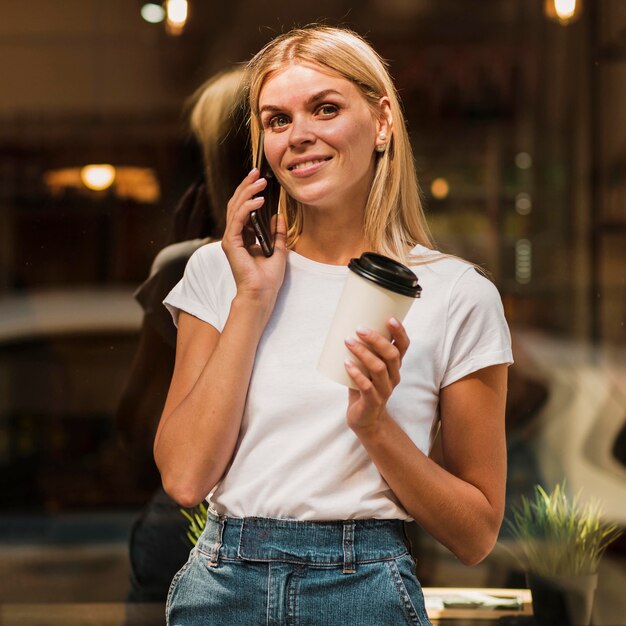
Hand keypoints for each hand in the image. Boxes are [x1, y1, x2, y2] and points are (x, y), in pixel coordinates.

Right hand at [221, 169, 286, 303]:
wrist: (262, 294)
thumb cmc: (268, 278)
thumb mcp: (279, 249)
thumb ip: (278, 232)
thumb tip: (279, 215)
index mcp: (243, 236)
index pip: (243, 208)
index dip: (250, 192)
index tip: (261, 178)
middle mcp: (234, 236)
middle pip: (237, 203)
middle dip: (247, 186)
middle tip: (258, 172)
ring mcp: (230, 239)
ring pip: (235, 208)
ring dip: (248, 192)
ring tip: (260, 181)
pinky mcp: (230, 243)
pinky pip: (237, 220)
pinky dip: (248, 208)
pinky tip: (259, 199)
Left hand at [344, 318, 409, 432]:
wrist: (366, 420)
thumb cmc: (365, 387)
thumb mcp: (367, 367)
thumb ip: (362, 350)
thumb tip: (344, 326)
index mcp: (394, 366)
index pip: (403, 347)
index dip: (399, 333)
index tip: (390, 319)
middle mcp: (393, 376)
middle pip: (391, 355)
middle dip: (376, 339)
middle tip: (359, 329)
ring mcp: (384, 390)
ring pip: (379, 368)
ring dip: (363, 353)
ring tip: (348, 342)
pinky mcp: (372, 401)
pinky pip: (367, 386)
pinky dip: (356, 374)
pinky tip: (346, 364)